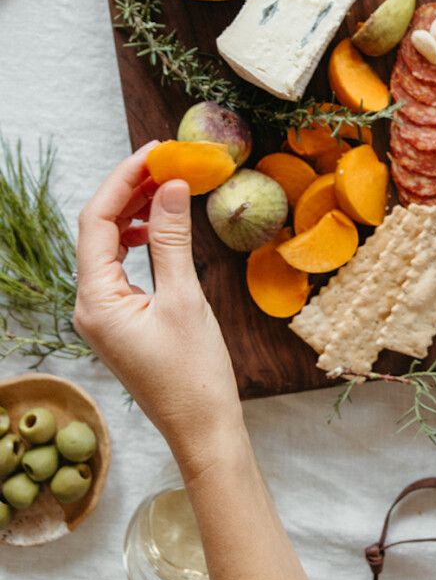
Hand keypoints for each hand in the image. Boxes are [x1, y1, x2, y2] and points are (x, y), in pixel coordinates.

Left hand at [74, 145, 242, 466]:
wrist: (202, 429)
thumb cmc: (195, 374)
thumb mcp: (185, 297)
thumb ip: (171, 238)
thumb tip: (172, 185)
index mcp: (95, 300)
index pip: (97, 221)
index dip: (123, 178)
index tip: (155, 150)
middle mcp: (89, 305)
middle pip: (98, 229)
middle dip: (129, 189)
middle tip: (167, 159)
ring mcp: (102, 314)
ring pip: (107, 245)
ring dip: (134, 210)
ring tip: (167, 184)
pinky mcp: (119, 320)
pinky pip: (118, 266)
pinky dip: (137, 238)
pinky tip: (157, 227)